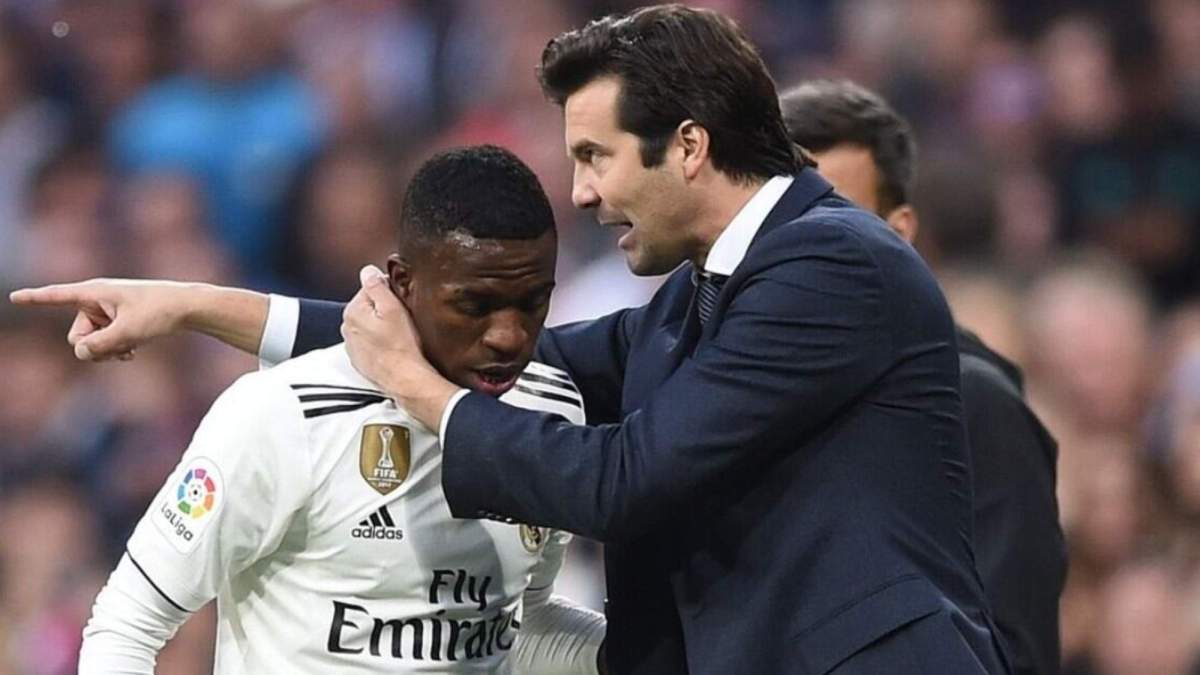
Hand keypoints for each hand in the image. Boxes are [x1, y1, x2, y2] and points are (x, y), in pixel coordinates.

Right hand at [9, 279, 194, 360]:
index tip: (14, 297)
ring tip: (130, 350)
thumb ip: (100, 345)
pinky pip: (104, 342)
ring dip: (107, 351)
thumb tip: (78, 352)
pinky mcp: (117, 321)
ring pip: (91, 342)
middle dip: (93, 348)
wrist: (188, 308)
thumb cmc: (160, 313)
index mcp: (95, 292)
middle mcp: (96, 299)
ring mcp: (107, 311)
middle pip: (76, 336)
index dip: (34, 298)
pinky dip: (115, 349)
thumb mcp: (129, 332)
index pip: (57, 295)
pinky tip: (132, 353)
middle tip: (119, 349)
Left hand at [342, 266, 459, 428]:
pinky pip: (371, 343)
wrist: (404, 379)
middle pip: (368, 308)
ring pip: (369, 326)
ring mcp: (353, 346)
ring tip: (399, 335)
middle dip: (384, 310)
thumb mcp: (393, 307)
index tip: (401, 302)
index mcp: (353, 311)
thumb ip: (376, 285)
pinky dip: (380, 343)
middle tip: (402, 319)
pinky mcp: (361, 360)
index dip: (388, 292)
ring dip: (382, 327)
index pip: (369, 289)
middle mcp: (348, 328)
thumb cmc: (401, 346)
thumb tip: (368, 271)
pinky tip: (394, 347)